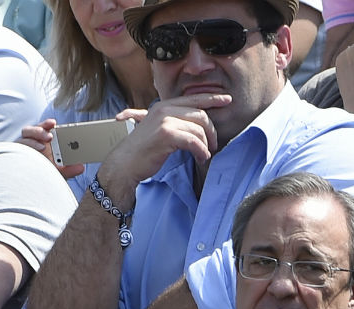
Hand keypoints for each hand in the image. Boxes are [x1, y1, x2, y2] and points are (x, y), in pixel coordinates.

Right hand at [18, 119, 84, 178]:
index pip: (44, 129)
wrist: (31, 185)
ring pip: (24, 137)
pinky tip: (35, 152)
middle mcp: (32, 141)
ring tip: (43, 146)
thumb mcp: (59, 173)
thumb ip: (69, 170)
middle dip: (41, 130)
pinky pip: (18, 147)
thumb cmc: (46, 174)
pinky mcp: (15, 153)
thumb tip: (81, 167)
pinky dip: (27, 148)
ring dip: (33, 139)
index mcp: (43, 142)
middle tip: (50, 136)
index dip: (47, 124)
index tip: (53, 122)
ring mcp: (22, 147)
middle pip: (33, 130)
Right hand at [98, 94, 229, 194]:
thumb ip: (176, 122)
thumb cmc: (144, 150)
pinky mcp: (166, 134)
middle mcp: (164, 109)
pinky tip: (200, 158)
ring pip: (199, 129)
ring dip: (206, 145)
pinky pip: (194, 141)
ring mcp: (165, 120)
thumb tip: (200, 125)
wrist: (126, 163)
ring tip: (204, 155)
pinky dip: (201, 151)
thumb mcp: (160, 129)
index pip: (194, 99)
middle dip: (211, 132)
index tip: (228, 100)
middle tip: (213, 145)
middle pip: (201, 115)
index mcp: (164, 105)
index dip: (212, 99)